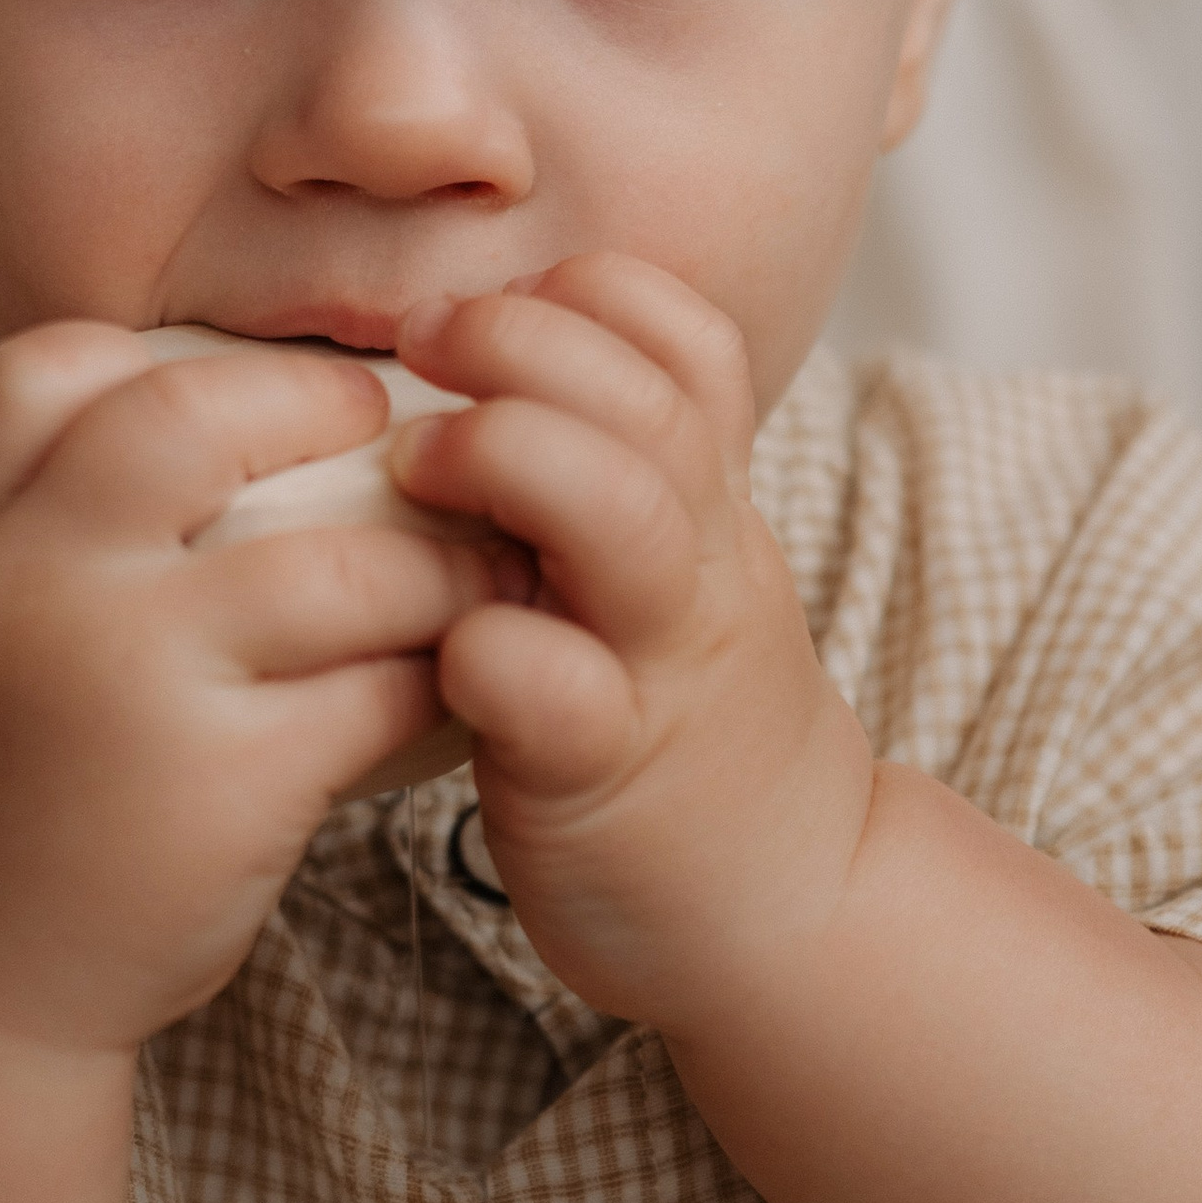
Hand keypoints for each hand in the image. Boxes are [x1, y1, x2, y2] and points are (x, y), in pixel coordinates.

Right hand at [0, 327, 515, 1054]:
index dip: (165, 362)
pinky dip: (443, 676)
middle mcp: (34, 582)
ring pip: (343, 563)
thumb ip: (50, 518)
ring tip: (478, 576)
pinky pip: (386, 689)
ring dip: (440, 567)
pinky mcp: (228, 783)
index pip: (50, 368)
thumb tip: (234, 409)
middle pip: (203, 415)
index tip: (255, 399)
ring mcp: (132, 676)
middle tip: (402, 446)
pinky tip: (459, 681)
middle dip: (325, 407)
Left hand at [395, 260, 875, 1032]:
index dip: (587, 295)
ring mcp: (657, 667)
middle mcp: (698, 567)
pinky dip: (489, 646)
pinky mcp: (604, 775)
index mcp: (708, 507)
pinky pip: (556, 686)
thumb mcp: (673, 571)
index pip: (687, 343)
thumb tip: (464, 362)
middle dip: (522, 341)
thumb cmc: (678, 720)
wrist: (786, 907)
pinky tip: (440, 642)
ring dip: (507, 455)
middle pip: (651, 400)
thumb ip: (605, 473)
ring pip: (621, 513)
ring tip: (415, 465)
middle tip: (418, 348)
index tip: (479, 310)